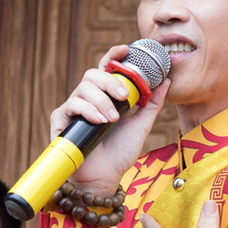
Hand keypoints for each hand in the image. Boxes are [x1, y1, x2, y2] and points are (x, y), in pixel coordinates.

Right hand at [50, 44, 169, 194]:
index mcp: (106, 96)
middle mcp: (88, 98)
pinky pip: (72, 105)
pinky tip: (100, 121)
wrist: (105, 178)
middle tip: (125, 97)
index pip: (107, 68)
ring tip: (113, 119)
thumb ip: (152, 103)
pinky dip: (87, 110)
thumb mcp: (141, 125)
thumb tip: (166, 80)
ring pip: (84, 88)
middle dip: (111, 82)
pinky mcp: (61, 121)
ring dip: (102, 101)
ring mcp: (74, 109)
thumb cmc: (120, 153)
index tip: (126, 49)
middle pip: (94, 74)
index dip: (114, 55)